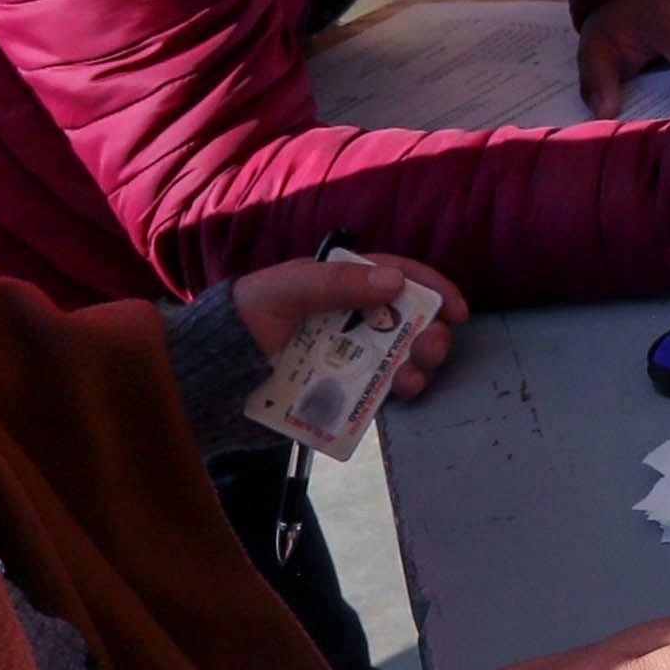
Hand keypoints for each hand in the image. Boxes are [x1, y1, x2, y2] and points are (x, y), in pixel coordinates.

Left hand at [227, 249, 468, 397]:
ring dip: (419, 363)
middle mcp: (351, 317)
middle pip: (408, 320)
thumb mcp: (286, 291)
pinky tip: (398, 392)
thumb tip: (396, 283)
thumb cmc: (245, 319)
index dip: (433, 289)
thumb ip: (335, 284)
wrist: (211, 376)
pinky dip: (396, 390)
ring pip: (401, 356)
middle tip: (433, 347)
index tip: (457, 310)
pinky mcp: (341, 388)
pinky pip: (379, 389)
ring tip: (413, 376)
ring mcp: (348, 354)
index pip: (397, 276)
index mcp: (341, 283)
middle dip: (430, 332)